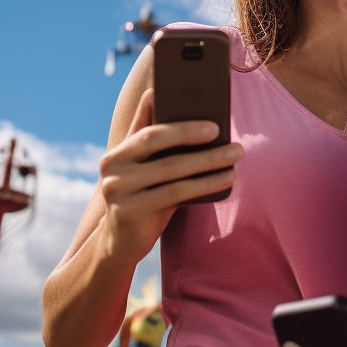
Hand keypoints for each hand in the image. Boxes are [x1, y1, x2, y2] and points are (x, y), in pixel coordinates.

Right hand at [97, 88, 242, 263]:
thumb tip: (175, 104)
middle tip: (225, 133)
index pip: (148, 127)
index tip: (208, 116)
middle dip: (193, 135)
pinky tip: (226, 179)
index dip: (176, 120)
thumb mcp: (148, 169)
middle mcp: (112, 166)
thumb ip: (155, 140)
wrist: (121, 242)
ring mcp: (117, 189)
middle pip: (157, 142)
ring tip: (235, 155)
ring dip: (208, 161)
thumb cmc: (145, 197)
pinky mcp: (128, 211)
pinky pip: (174, 193)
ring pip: (171, 169)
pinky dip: (204, 184)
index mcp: (119, 150)